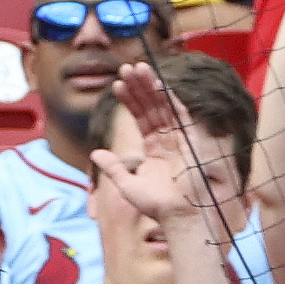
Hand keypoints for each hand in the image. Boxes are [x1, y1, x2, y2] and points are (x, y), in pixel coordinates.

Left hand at [89, 62, 222, 228]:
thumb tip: (95, 152)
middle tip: (126, 67)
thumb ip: (112, 167)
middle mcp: (166, 138)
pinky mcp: (190, 138)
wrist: (178, 215)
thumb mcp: (126, 185)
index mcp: (153, 147)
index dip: (129, 100)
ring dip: (151, 86)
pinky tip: (158, 84)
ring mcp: (178, 137)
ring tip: (137, 68)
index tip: (117, 85)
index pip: (140, 117)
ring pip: (163, 104)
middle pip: (151, 106)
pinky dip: (169, 98)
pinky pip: (180, 113)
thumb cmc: (156, 205)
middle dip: (139, 86)